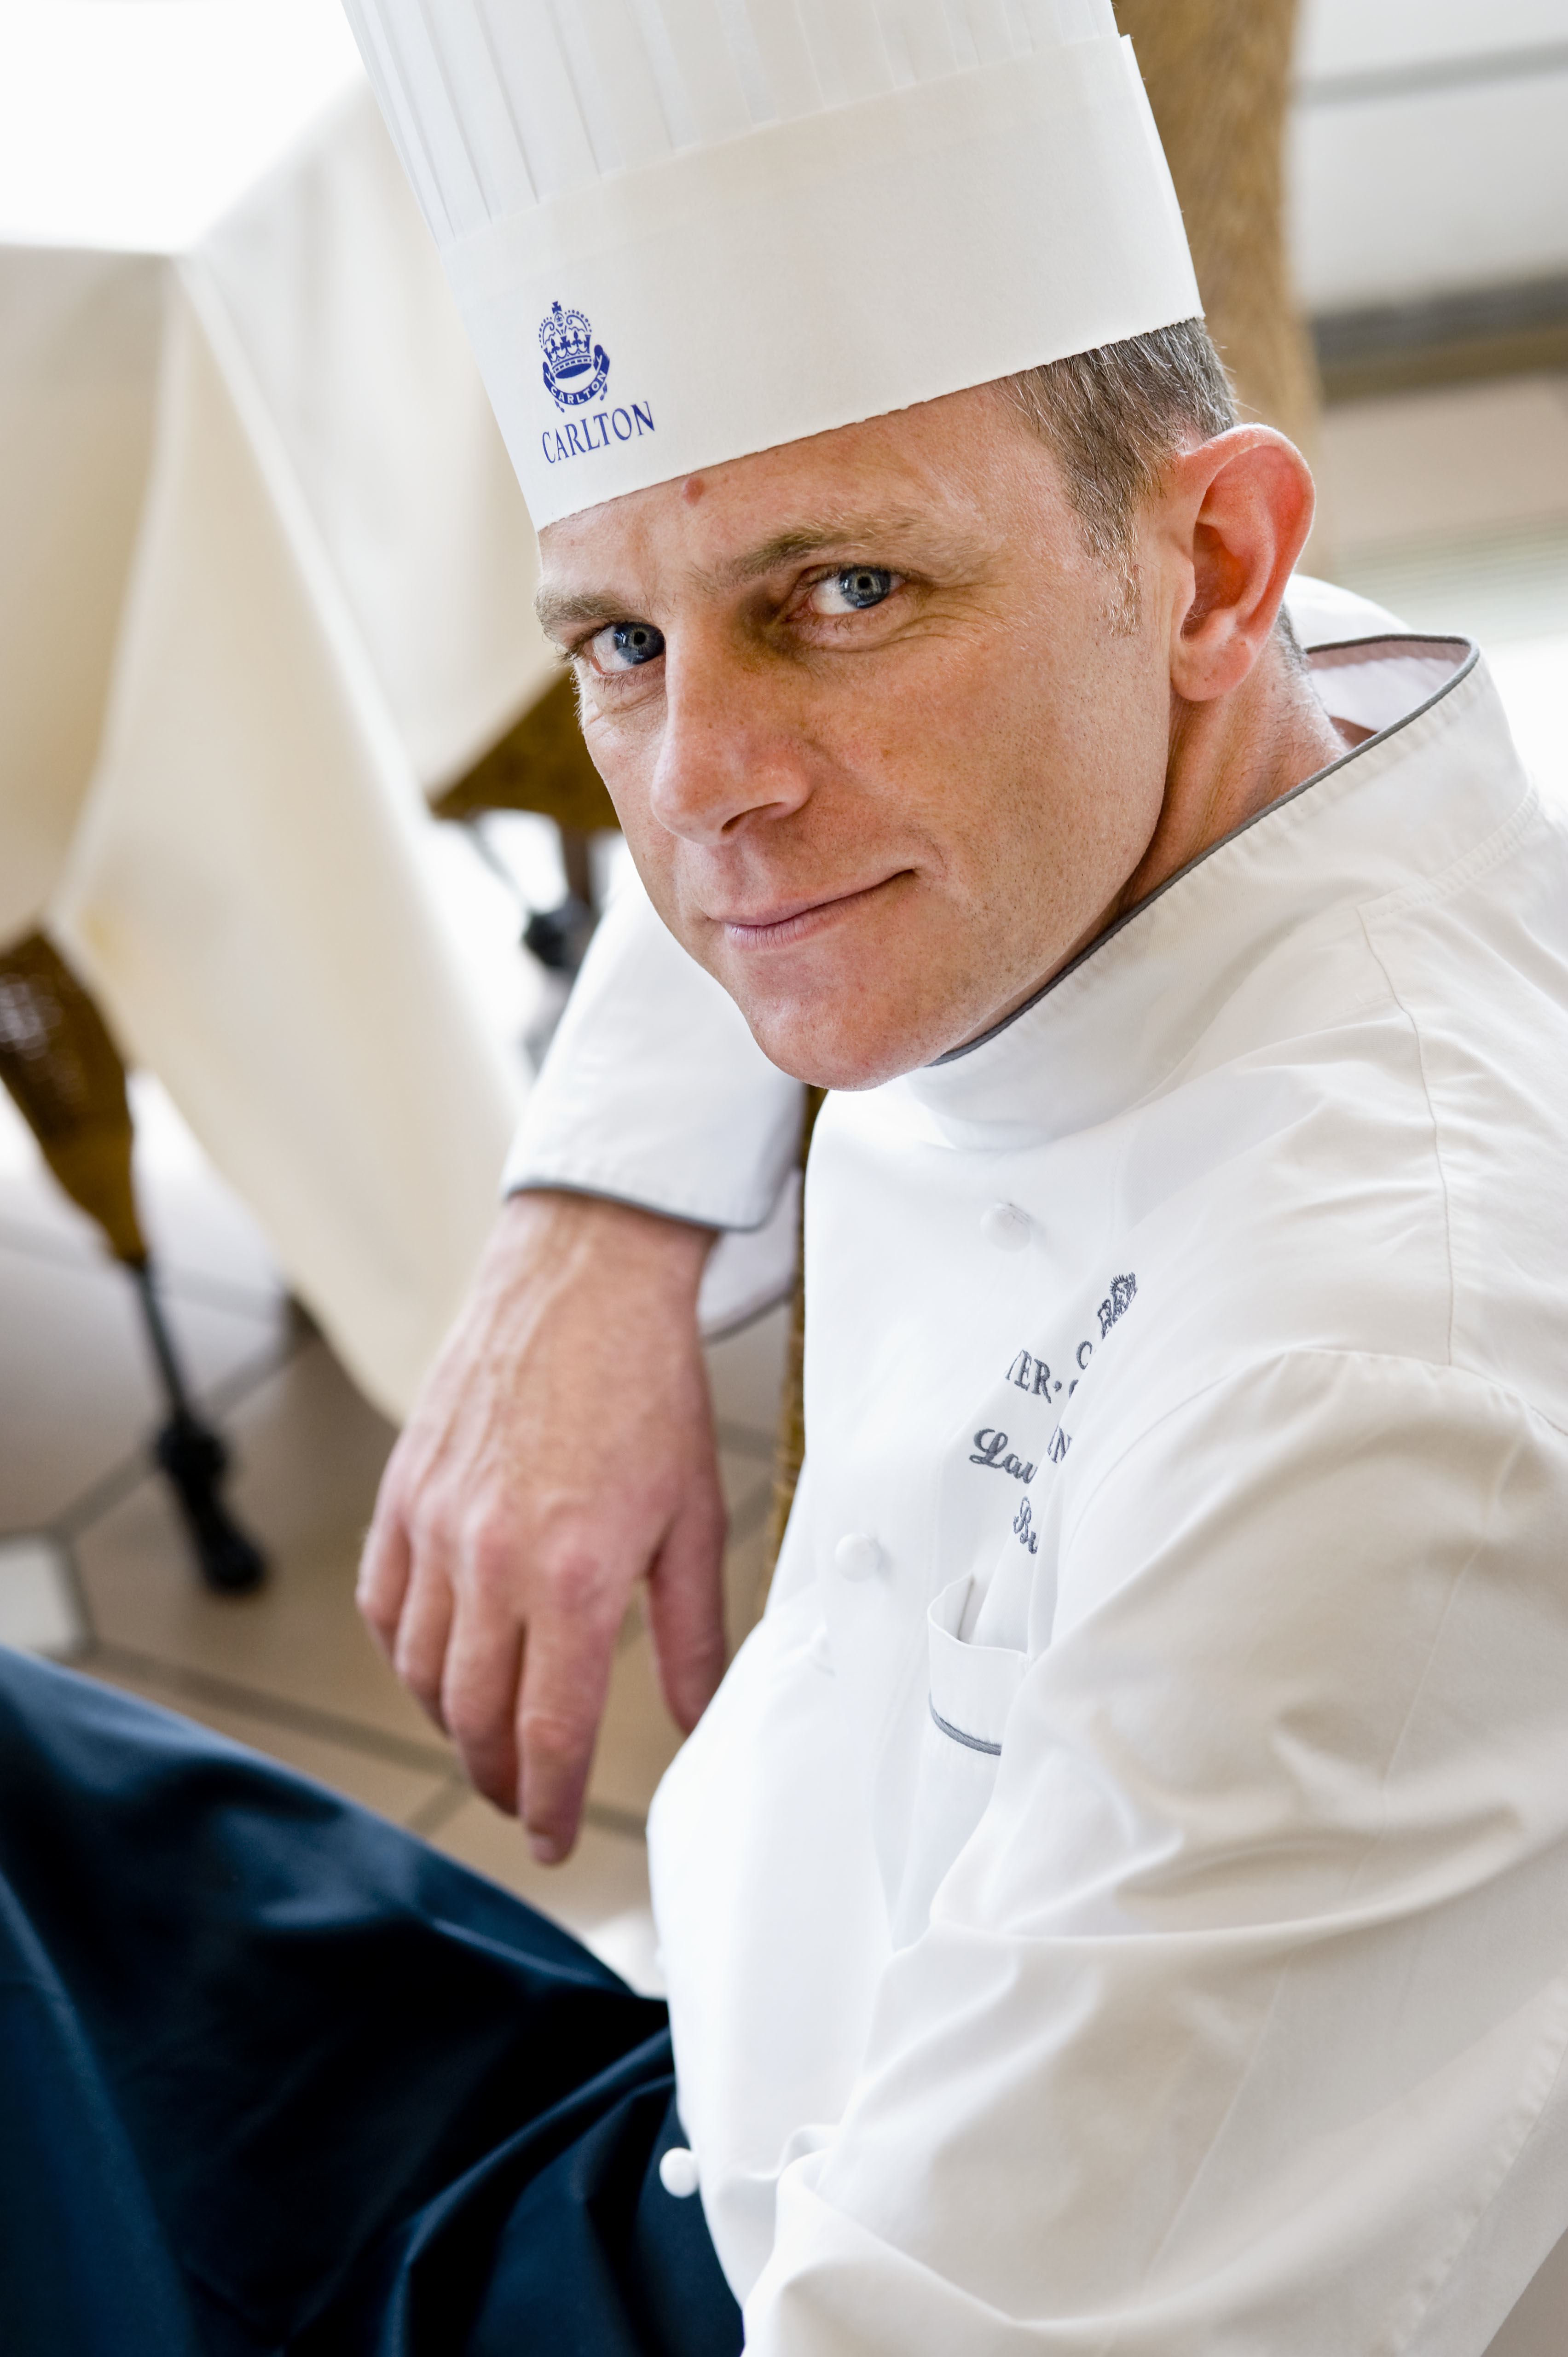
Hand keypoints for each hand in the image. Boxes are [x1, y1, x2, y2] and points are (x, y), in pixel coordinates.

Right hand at [359, 1190, 723, 1859]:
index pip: (551, 1732)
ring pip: (421, 1673)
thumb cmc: (647, 1389)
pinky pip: (383, 1607)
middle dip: (505, 1781)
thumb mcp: (694, 1519)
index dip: (555, 1805)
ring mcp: (435, 1527)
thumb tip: (700, 1724)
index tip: (558, 1843)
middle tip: (531, 1803)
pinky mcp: (402, 1495)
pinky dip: (406, 1655)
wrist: (582, 1281)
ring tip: (493, 1741)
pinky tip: (440, 1665)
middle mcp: (491, 1560)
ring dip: (454, 1726)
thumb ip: (693, 1637)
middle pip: (476, 1719)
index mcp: (574, 1574)